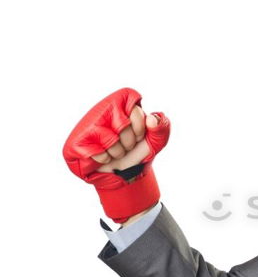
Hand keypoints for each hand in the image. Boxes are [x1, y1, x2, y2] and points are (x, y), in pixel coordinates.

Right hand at [63, 88, 170, 222]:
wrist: (123, 173)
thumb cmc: (138, 151)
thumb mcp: (157, 139)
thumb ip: (162, 126)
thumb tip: (151, 119)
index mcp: (121, 103)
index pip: (134, 106)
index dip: (139, 126)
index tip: (139, 134)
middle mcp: (102, 108)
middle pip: (123, 124)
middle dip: (130, 141)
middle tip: (126, 145)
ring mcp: (86, 124)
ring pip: (110, 139)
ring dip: (118, 152)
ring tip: (115, 151)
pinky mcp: (76, 142)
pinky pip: (96, 151)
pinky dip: (105, 159)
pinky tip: (103, 157)